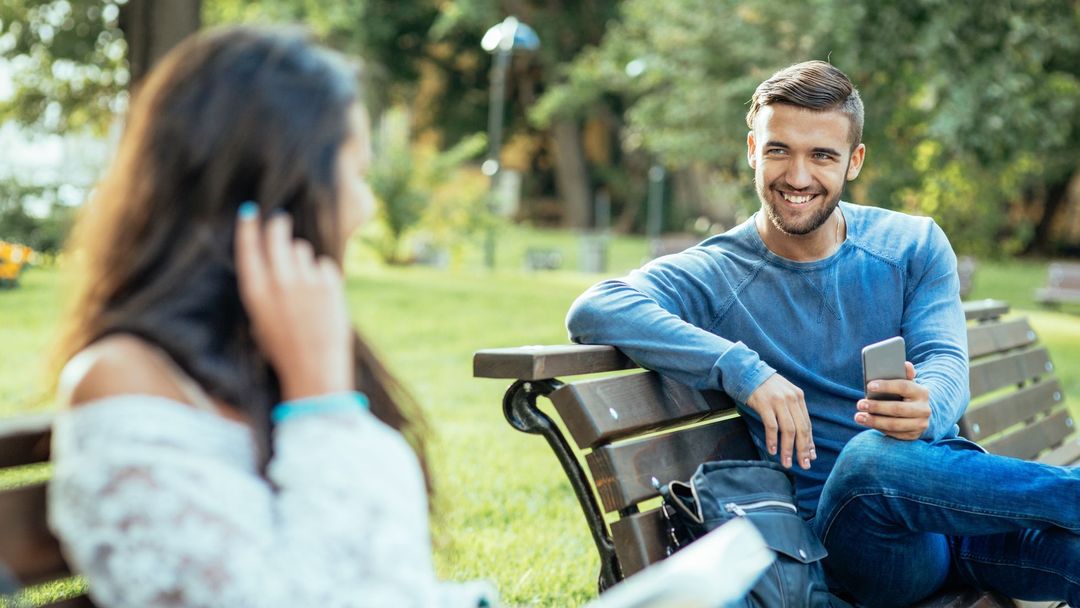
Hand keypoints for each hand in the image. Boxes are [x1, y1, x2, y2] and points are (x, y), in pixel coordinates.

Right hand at [234, 204, 353, 400]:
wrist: (315, 370)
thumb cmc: (285, 350)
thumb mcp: (260, 321)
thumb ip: (265, 289)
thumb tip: (272, 259)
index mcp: (255, 292)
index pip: (248, 248)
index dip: (248, 227)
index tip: (250, 212)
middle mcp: (279, 281)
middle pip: (277, 236)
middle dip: (279, 226)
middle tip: (282, 221)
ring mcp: (306, 280)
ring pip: (302, 250)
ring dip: (302, 259)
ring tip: (304, 286)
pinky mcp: (329, 283)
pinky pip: (324, 265)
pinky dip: (323, 275)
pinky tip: (322, 297)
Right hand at [746, 373, 815, 469]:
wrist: (747, 372)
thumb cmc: (765, 387)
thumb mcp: (784, 395)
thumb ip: (792, 411)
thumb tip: (801, 436)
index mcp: (798, 397)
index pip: (807, 424)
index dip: (809, 443)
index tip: (810, 457)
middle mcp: (791, 399)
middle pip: (801, 429)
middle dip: (802, 450)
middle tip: (803, 465)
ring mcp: (778, 401)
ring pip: (788, 430)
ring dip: (787, 449)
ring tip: (786, 462)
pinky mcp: (764, 404)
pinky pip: (772, 426)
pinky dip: (773, 440)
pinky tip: (772, 450)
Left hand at [855, 362, 929, 439]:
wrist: (920, 412)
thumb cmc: (906, 394)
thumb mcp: (906, 383)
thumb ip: (903, 375)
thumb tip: (904, 364)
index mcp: (921, 392)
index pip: (903, 387)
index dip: (886, 386)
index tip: (869, 386)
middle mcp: (924, 409)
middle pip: (897, 408)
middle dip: (876, 407)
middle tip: (860, 404)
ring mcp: (920, 424)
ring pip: (895, 424)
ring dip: (874, 421)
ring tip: (859, 417)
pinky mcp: (914, 435)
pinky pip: (894, 433)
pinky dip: (879, 428)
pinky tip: (868, 423)